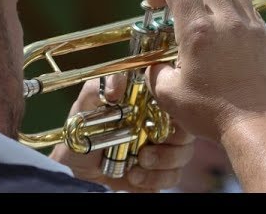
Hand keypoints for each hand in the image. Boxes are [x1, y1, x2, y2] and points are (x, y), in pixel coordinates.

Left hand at [49, 75, 194, 191]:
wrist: (78, 161)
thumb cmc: (85, 124)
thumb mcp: (86, 103)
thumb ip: (98, 87)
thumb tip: (117, 86)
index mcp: (153, 100)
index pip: (178, 98)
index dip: (175, 107)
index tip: (157, 115)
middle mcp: (165, 121)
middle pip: (188, 127)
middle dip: (174, 141)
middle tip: (147, 149)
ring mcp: (166, 147)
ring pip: (184, 153)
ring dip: (164, 161)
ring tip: (139, 163)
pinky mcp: (162, 170)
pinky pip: (174, 176)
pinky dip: (156, 179)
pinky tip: (135, 176)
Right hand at [146, 0, 265, 141]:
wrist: (256, 124)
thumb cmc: (212, 112)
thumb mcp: (169, 95)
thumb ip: (155, 72)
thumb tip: (155, 65)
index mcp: (198, 31)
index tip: (154, 2)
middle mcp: (226, 20)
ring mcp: (249, 25)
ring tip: (201, 1)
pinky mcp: (265, 34)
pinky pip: (248, 3)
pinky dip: (231, 1)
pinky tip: (224, 19)